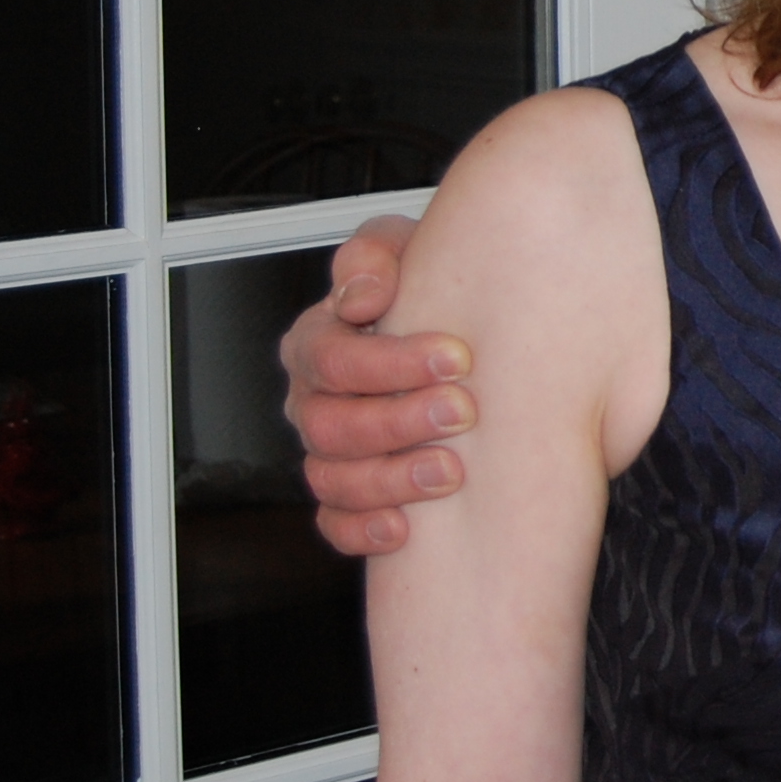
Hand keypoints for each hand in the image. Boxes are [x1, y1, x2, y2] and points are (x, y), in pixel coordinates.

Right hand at [280, 213, 474, 556]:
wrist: (466, 332)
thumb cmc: (433, 290)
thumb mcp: (409, 251)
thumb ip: (377, 254)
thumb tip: (363, 292)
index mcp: (318, 340)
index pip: (329, 355)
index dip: (389, 360)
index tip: (456, 356)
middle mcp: (314, 398)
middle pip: (329, 423)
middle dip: (398, 420)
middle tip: (462, 411)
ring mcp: (328, 450)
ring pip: (332, 477)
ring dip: (391, 478)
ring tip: (451, 470)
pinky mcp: (347, 494)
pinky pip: (335, 522)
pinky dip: (363, 530)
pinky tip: (406, 527)